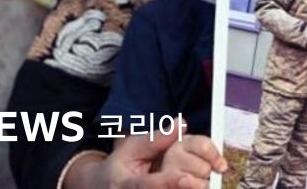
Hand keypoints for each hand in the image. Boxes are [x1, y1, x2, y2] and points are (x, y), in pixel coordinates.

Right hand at [64, 118, 225, 188]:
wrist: (102, 188)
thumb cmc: (120, 167)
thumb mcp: (132, 148)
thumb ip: (157, 139)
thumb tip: (182, 124)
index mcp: (126, 184)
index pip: (149, 185)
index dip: (170, 183)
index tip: (188, 179)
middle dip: (189, 187)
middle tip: (204, 181)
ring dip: (189, 188)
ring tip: (199, 182)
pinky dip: (185, 188)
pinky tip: (190, 184)